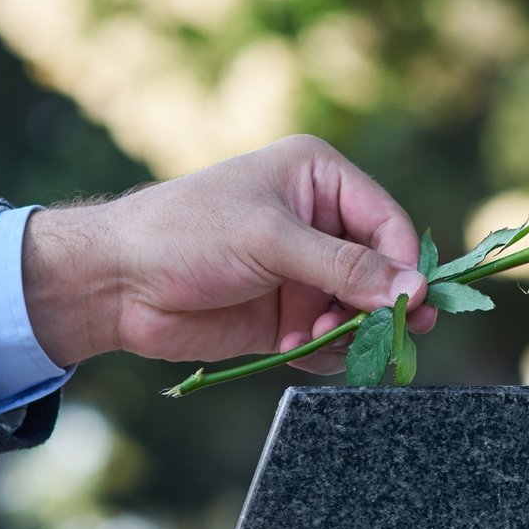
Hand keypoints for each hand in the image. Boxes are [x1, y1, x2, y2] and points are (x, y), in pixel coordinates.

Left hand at [21, 136, 437, 373]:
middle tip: (388, 337)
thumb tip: (416, 291)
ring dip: (344, 332)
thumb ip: (346, 268)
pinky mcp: (287, 314)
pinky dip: (322, 350)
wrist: (113, 282)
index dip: (403, 266)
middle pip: (381, 270)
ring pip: (359, 310)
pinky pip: (331, 338)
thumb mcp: (271, 241)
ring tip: (311, 339)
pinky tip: (291, 347)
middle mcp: (319, 222)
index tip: (410, 305)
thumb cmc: (185, 235)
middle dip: (377, 305)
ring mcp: (304, 271)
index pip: (388, 223)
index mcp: (319, 179)